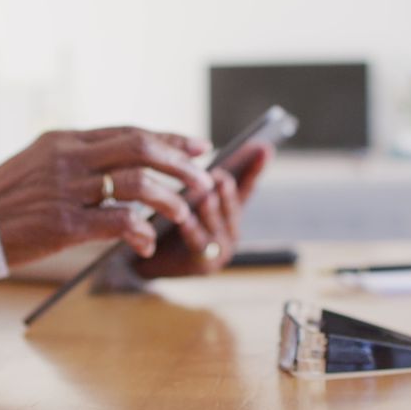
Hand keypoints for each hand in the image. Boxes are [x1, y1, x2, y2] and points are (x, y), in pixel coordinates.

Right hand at [0, 127, 214, 267]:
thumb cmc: (7, 198)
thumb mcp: (41, 163)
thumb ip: (81, 159)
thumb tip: (129, 162)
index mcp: (66, 139)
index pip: (131, 131)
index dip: (170, 139)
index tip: (200, 147)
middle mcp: (69, 157)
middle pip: (142, 148)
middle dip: (180, 164)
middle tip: (203, 180)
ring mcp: (66, 189)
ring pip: (137, 183)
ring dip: (169, 199)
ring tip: (182, 214)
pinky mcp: (62, 224)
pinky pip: (118, 222)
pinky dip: (140, 232)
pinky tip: (146, 243)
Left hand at [133, 142, 272, 278]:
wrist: (146, 258)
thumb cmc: (167, 221)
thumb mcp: (185, 195)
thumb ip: (197, 177)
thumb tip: (203, 145)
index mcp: (228, 209)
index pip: (246, 184)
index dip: (254, 166)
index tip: (264, 146)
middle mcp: (230, 229)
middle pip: (234, 206)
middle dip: (228, 191)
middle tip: (221, 175)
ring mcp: (220, 249)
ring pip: (218, 225)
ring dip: (213, 209)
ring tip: (207, 195)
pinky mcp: (203, 264)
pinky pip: (199, 245)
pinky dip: (193, 230)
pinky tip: (186, 219)